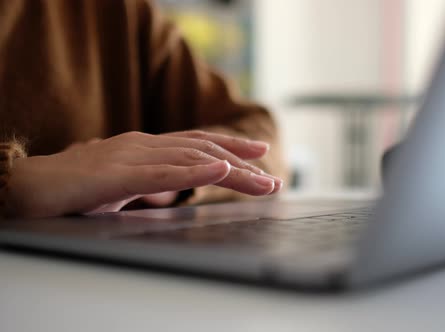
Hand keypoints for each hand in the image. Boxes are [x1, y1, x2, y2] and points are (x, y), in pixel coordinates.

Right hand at [6, 131, 282, 216]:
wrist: (29, 185)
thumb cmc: (72, 188)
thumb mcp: (121, 184)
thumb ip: (148, 182)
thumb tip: (172, 190)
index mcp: (145, 147)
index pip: (197, 142)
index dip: (231, 145)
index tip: (259, 153)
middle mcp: (144, 146)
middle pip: (204, 149)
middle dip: (243, 163)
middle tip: (273, 180)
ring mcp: (132, 157)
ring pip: (193, 159)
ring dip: (232, 170)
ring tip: (262, 182)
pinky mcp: (118, 175)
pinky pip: (164, 172)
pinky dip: (195, 171)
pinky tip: (219, 169)